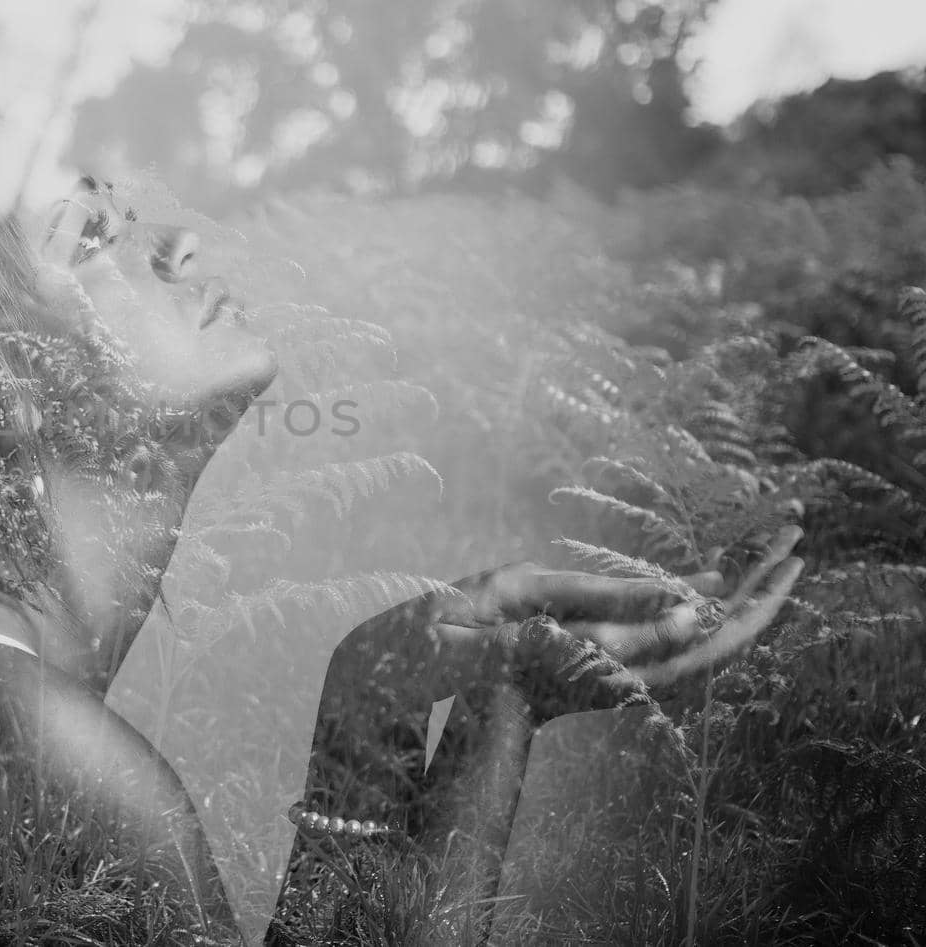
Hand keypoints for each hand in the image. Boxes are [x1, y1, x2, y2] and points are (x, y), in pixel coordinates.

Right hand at [433, 526, 803, 722]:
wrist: (417, 671)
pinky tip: (702, 584)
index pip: (714, 637)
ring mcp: (612, 670)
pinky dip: (694, 606)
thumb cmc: (466, 631)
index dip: (758, 598)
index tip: (791, 554)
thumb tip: (695, 605)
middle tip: (795, 539)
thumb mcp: (534, 602)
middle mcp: (625, 673)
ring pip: (694, 637)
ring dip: (731, 597)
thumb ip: (615, 606)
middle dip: (759, 590)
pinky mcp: (595, 661)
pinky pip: (665, 637)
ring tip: (763, 555)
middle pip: (716, 638)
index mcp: (620, 663)